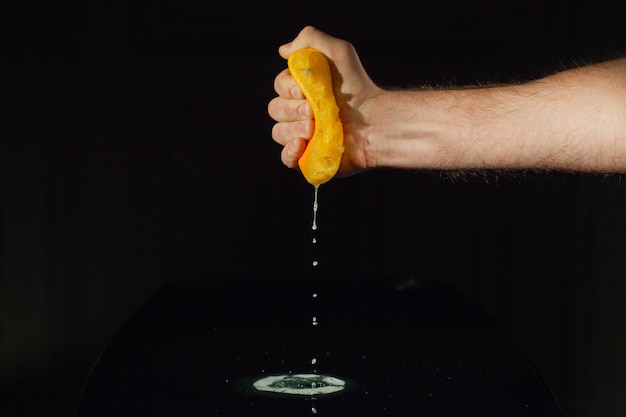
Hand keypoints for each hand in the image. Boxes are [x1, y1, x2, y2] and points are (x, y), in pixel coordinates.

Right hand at [268, 26, 381, 175]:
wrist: (374, 120)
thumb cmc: (358, 86)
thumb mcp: (339, 52)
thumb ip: (311, 40)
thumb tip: (283, 51)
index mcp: (302, 90)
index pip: (279, 87)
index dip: (286, 88)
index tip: (303, 89)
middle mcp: (299, 113)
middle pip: (275, 109)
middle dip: (292, 109)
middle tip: (313, 110)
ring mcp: (303, 136)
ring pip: (278, 132)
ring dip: (292, 128)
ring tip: (314, 127)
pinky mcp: (309, 157)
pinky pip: (286, 159)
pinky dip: (289, 152)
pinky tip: (302, 144)